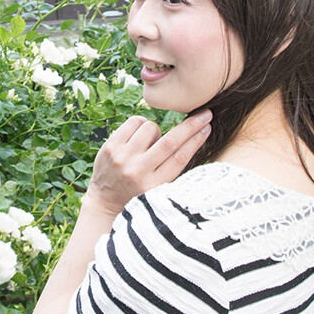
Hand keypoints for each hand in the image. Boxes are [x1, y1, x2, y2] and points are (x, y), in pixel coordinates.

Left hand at [83, 111, 211, 222]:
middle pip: (171, 142)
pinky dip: (141, 124)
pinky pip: (134, 122)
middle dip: (191, 125)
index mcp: (155, 185)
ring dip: (155, 131)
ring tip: (148, 144)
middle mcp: (139, 171)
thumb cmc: (138, 191)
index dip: (196, 140)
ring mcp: (123, 158)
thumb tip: (194, 136)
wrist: (105, 200)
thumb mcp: (158, 187)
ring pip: (151, 128)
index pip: (180, 158)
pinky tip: (138, 136)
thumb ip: (171, 167)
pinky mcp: (110, 147)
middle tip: (205, 114)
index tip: (208, 127)